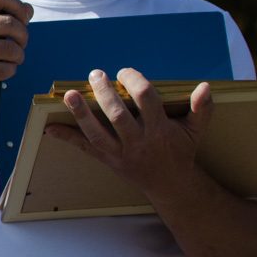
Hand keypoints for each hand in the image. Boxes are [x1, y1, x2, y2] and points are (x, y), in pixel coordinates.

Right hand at [0, 0, 32, 103]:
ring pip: (12, 48)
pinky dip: (10, 70)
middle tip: (20, 43)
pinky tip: (2, 70)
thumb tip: (28, 10)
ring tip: (13, 58)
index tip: (22, 17)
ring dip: (18, 55)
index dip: (18, 5)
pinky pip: (5, 68)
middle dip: (23, 35)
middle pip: (11, 23)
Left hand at [47, 68, 210, 191]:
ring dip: (81, 113)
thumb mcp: (195, 131)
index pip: (146, 100)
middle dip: (105, 93)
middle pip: (117, 115)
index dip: (134, 82)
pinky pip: (84, 149)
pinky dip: (66, 138)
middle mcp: (138, 142)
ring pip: (97, 133)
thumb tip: (206, 87)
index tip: (125, 71)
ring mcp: (121, 153)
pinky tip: (49, 128)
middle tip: (95, 73)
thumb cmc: (181, 151)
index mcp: (160, 131)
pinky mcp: (107, 160)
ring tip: (69, 94)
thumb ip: (202, 109)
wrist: (170, 185)